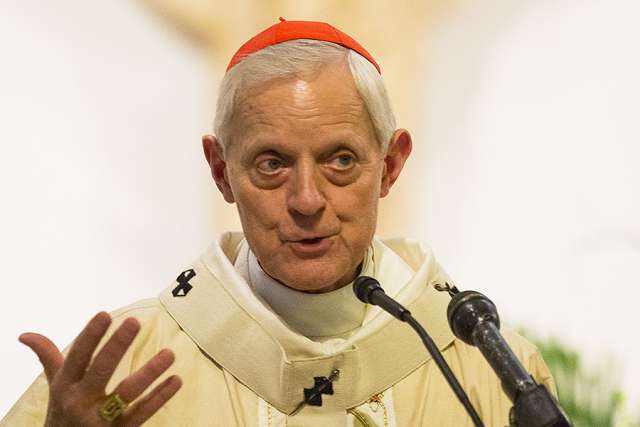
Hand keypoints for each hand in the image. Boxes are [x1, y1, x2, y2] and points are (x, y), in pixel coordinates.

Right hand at [19, 312, 181, 425]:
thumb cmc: (63, 411)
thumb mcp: (55, 385)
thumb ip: (48, 357)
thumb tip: (25, 334)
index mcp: (65, 385)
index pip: (77, 356)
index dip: (90, 336)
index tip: (104, 314)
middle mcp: (81, 401)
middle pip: (100, 371)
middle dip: (116, 346)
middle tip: (134, 322)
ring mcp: (101, 419)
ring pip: (126, 394)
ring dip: (149, 373)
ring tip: (170, 354)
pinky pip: (142, 413)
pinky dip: (160, 396)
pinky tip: (176, 380)